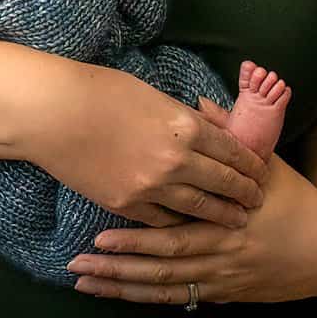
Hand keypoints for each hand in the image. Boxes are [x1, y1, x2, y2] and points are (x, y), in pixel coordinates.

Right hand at [27, 73, 268, 228]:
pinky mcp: (125, 204)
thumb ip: (185, 118)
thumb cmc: (102, 92)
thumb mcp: (155, 97)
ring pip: (199, 208)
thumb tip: (208, 129)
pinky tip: (191, 225)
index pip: (233, 151)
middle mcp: (175, 160)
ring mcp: (150, 187)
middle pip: (224, 183)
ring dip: (221, 215)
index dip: (252, 164)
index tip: (263, 172)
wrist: (53, 113)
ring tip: (236, 220)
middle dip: (245, 193)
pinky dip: (180, 222)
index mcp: (186, 127)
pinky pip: (163, 220)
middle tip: (258, 201)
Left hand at [66, 106, 316, 303]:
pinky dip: (145, 298)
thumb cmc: (297, 200)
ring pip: (164, 288)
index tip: (98, 230)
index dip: (136, 236)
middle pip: (161, 266)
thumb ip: (229, 137)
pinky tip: (116, 294)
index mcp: (230, 221)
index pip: (175, 232)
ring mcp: (223, 279)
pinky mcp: (224, 294)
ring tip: (83, 280)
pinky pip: (178, 299)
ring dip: (122, 285)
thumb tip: (198, 102)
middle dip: (117, 264)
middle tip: (77, 261)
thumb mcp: (269, 164)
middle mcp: (223, 255)